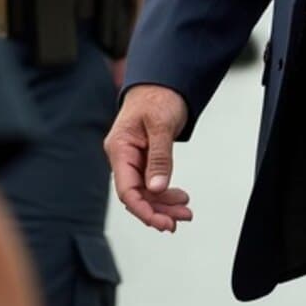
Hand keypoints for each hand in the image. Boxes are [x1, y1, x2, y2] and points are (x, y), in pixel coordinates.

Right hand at [104, 85, 192, 231]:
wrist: (161, 83)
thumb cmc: (157, 97)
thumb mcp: (160, 125)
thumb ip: (159, 157)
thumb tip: (157, 187)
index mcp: (120, 149)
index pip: (126, 189)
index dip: (142, 209)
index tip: (161, 222)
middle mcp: (123, 157)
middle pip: (137, 195)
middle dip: (158, 211)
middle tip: (180, 220)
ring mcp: (133, 160)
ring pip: (146, 192)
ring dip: (164, 205)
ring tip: (185, 212)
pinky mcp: (144, 160)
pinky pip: (151, 183)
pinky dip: (165, 193)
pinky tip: (179, 198)